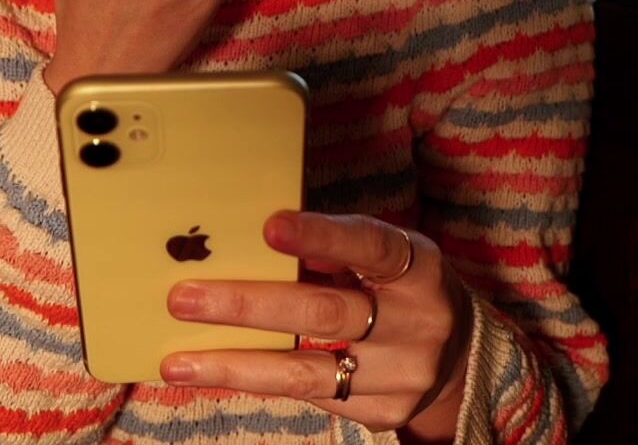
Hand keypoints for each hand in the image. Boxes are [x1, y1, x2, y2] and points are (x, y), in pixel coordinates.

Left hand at [160, 212, 474, 434]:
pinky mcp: (382, 412)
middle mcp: (418, 323)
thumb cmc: (402, 289)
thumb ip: (341, 248)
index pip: (370, 247)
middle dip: (250, 306)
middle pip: (327, 314)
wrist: (459, 357)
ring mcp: (402, 375)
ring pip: (308, 371)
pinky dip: (258, 383)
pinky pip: (309, 397)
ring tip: (177, 363)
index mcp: (420, 269)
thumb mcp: (386, 257)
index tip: (268, 226)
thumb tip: (266, 238)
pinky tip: (216, 373)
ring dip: (236, 365)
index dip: (321, 235)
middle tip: (185, 298)